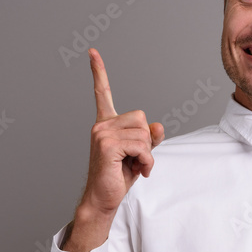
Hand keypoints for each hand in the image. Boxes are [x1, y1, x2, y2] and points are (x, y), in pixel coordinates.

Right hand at [62, 49, 163, 251]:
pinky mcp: (107, 146)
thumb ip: (149, 138)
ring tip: (137, 167)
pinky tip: (138, 171)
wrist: (104, 199)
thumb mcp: (139, 154)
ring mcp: (101, 134)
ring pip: (144, 134)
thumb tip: (158, 125)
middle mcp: (101, 125)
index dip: (98, 73)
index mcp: (106, 124)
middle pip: (142, 119)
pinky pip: (141, 146)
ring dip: (147, 154)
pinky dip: (146, 161)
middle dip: (147, 141)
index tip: (92, 52)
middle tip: (137, 160)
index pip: (102, 93)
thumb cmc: (118, 177)